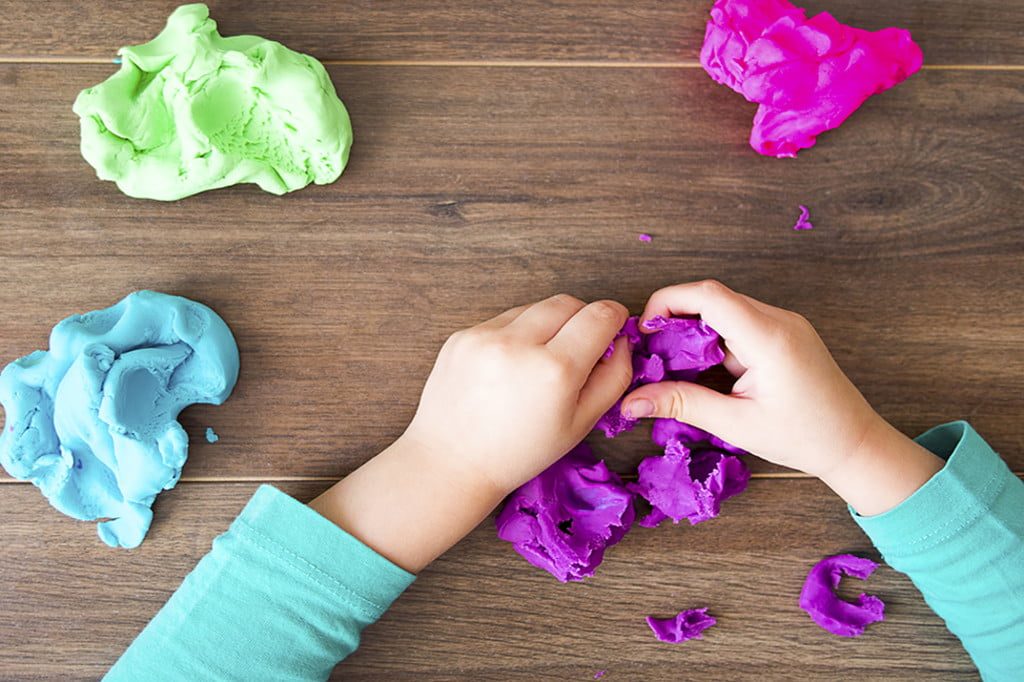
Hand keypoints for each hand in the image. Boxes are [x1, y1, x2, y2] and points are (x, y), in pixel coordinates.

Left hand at [311, 294, 631, 571]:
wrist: (452, 463)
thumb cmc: (521, 452)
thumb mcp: (582, 424)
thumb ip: (614, 377)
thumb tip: (622, 339)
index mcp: (555, 370)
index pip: (599, 314)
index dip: (614, 318)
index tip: (613, 330)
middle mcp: (519, 345)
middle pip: (568, 302)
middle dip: (582, 318)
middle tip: (578, 349)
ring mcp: (485, 337)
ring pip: (534, 307)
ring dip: (547, 326)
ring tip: (537, 365)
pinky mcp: (461, 336)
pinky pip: (503, 320)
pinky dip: (515, 335)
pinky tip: (509, 369)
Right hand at [620, 280, 941, 514]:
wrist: (856, 445)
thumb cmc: (804, 438)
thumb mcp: (736, 424)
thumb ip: (681, 404)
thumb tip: (631, 402)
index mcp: (769, 338)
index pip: (709, 295)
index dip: (668, 302)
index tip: (645, 331)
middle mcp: (779, 320)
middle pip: (713, 298)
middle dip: (676, 320)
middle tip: (653, 354)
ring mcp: (785, 324)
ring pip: (725, 310)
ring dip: (695, 332)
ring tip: (675, 368)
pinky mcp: (785, 334)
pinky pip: (740, 324)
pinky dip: (714, 340)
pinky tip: (705, 371)